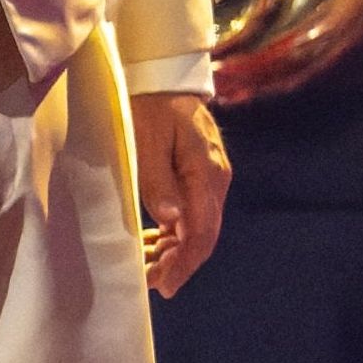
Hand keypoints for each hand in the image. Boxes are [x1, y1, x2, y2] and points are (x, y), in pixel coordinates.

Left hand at [130, 91, 227, 294]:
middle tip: (152, 284)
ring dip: (175, 251)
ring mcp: (211, 179)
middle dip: (179, 264)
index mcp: (206, 172)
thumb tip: (172, 220)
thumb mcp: (146, 141)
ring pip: (199, 228)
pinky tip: (154, 243)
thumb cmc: (150, 105)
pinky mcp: (201, 176)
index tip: (164, 285)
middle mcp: (216, 179)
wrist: (164, 78)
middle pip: (204, 234)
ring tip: (148, 268)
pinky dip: (175, 233)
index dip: (183, 262)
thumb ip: (158, 182)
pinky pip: (193, 214)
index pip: (201, 230)